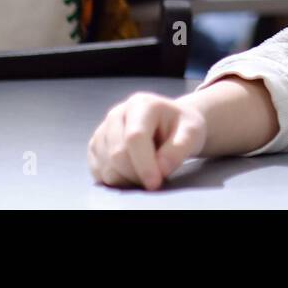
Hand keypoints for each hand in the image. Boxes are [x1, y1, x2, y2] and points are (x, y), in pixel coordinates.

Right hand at [87, 92, 206, 190]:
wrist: (171, 125)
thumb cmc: (182, 127)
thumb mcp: (192, 133)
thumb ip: (179, 149)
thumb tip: (161, 168)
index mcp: (141, 104)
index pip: (135, 137)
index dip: (144, 164)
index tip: (155, 182)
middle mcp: (117, 114)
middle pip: (117, 154)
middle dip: (138, 174)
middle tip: (157, 177)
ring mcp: (103, 130)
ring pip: (107, 167)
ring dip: (128, 179)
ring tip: (148, 170)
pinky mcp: (95, 148)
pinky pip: (99, 173)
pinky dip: (118, 180)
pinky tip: (134, 172)